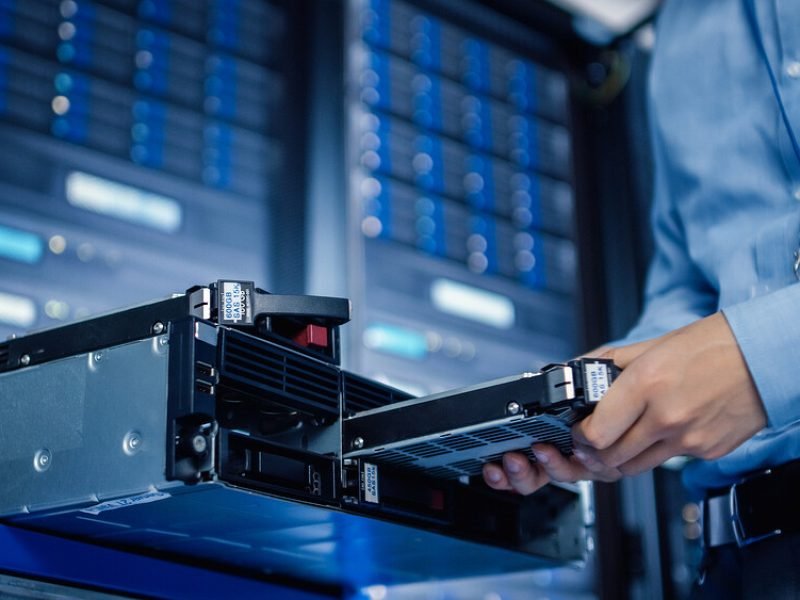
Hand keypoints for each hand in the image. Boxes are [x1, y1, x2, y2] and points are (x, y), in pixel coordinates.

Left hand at [483, 312, 766, 493]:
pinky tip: (657, 433)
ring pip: (636, 467)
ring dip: (619, 459)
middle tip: (591, 440)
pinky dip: (655, 452)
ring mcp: (688, 439)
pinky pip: (668, 462)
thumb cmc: (711, 346)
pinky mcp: (706, 452)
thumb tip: (578, 370)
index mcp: (646, 385)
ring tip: (618, 440)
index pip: (595, 433)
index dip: (579, 436)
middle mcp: (666, 417)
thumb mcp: (650, 346)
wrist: (763, 357)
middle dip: (593, 452)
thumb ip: (609, 363)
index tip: (578, 430)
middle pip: (611, 458)